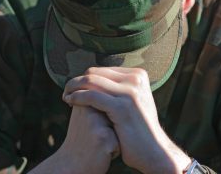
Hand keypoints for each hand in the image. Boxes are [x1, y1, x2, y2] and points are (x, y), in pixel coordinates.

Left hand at [63, 67, 190, 173]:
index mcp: (138, 75)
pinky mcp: (122, 107)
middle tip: (68, 92)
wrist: (154, 150)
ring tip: (66, 97)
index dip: (86, 78)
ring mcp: (130, 92)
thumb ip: (120, 88)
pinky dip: (77, 97)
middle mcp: (136, 79)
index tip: (77, 89)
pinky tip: (70, 101)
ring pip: (91, 81)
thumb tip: (99, 79)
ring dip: (73, 87)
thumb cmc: (139, 128)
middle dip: (77, 81)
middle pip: (95, 72)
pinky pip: (92, 96)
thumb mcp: (134, 101)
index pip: (103, 70)